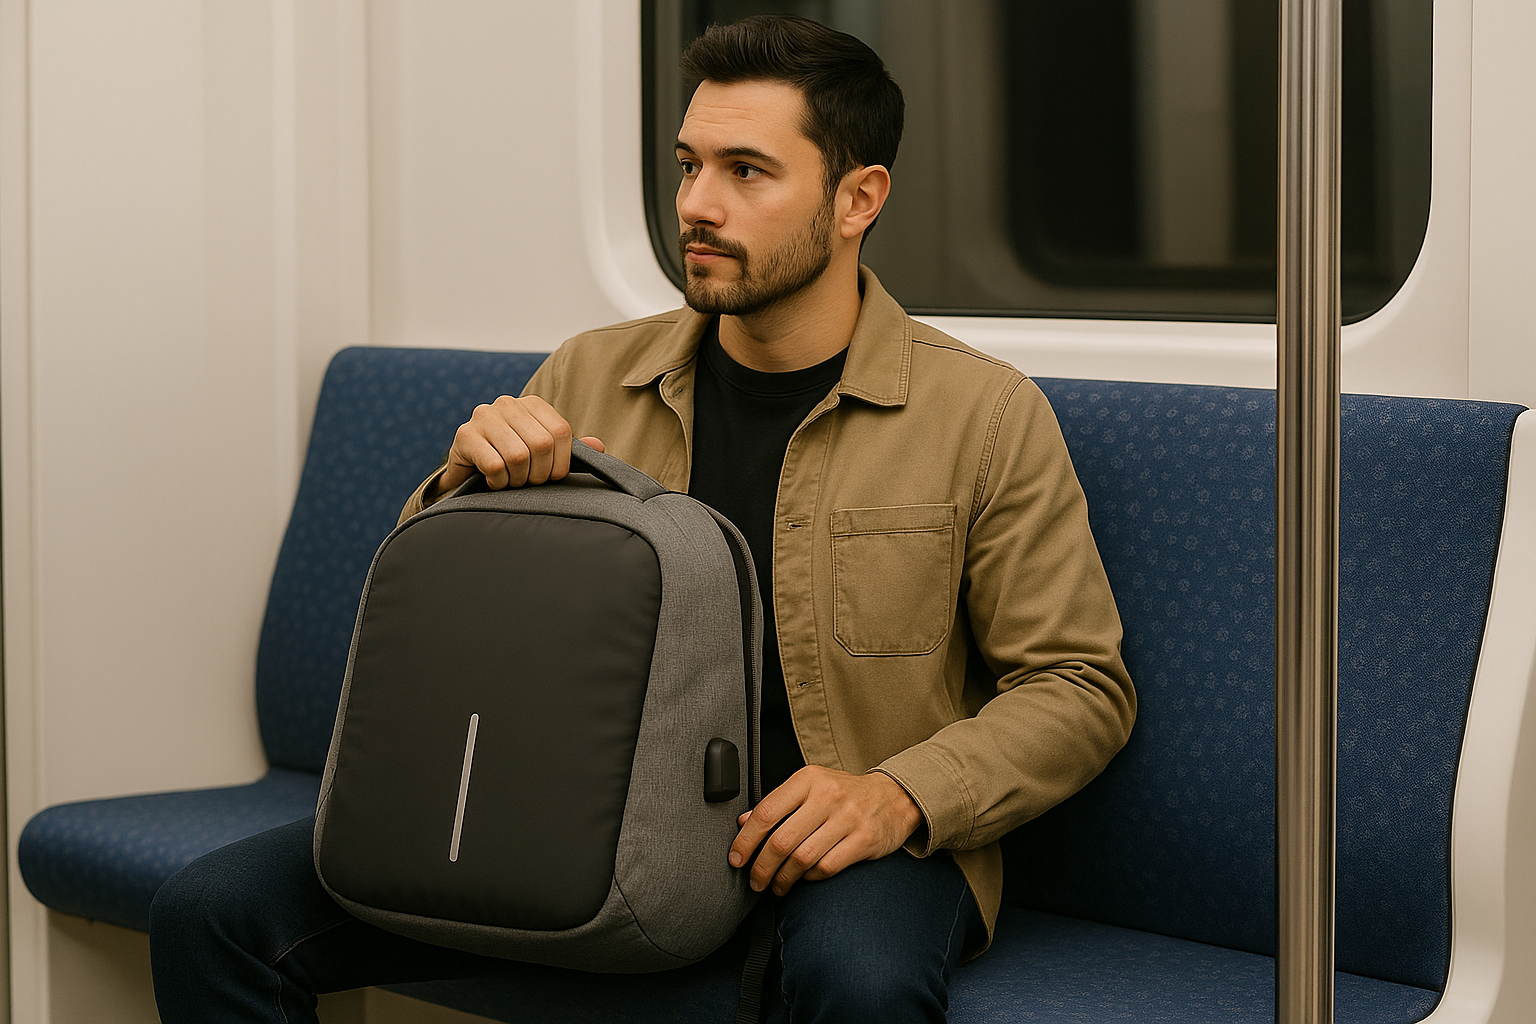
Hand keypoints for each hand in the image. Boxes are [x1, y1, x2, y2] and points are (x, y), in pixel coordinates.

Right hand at [429, 395, 603, 498]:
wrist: (468, 471)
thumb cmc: (511, 461)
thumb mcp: (544, 454)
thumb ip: (569, 449)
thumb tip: (599, 446)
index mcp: (532, 404)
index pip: (561, 432)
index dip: (561, 462)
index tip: (551, 476)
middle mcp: (507, 403)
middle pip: (541, 444)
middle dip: (539, 474)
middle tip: (528, 482)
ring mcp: (483, 416)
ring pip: (518, 456)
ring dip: (517, 479)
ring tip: (510, 480)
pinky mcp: (464, 435)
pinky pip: (494, 466)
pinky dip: (498, 482)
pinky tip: (493, 480)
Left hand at [728, 765, 922, 894]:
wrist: (894, 797)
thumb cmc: (845, 793)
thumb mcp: (811, 787)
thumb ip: (778, 803)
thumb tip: (743, 823)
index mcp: (808, 779)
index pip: (767, 812)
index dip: (746, 840)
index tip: (737, 858)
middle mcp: (828, 795)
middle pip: (782, 840)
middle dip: (762, 867)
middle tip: (755, 881)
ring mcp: (848, 818)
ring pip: (802, 858)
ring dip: (783, 879)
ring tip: (776, 885)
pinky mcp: (864, 840)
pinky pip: (825, 867)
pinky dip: (808, 878)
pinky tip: (803, 879)